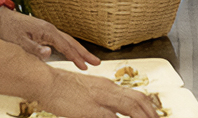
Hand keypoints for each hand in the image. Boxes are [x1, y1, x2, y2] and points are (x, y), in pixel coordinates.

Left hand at [0, 8, 100, 69]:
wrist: (1, 18)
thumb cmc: (9, 29)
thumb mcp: (19, 42)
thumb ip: (34, 49)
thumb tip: (49, 54)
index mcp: (47, 31)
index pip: (65, 46)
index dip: (76, 57)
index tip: (84, 67)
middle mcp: (50, 29)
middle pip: (71, 42)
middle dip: (84, 53)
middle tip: (96, 63)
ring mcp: (48, 30)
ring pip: (68, 41)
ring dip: (79, 51)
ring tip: (89, 61)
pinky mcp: (45, 32)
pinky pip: (62, 41)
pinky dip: (70, 48)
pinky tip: (72, 54)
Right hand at [38, 68, 158, 117]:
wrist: (45, 81)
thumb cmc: (60, 88)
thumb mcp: (84, 91)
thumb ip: (98, 99)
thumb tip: (109, 112)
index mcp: (107, 85)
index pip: (136, 95)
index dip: (148, 108)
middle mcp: (108, 89)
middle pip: (139, 101)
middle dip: (152, 115)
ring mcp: (101, 99)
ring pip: (132, 109)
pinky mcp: (92, 109)